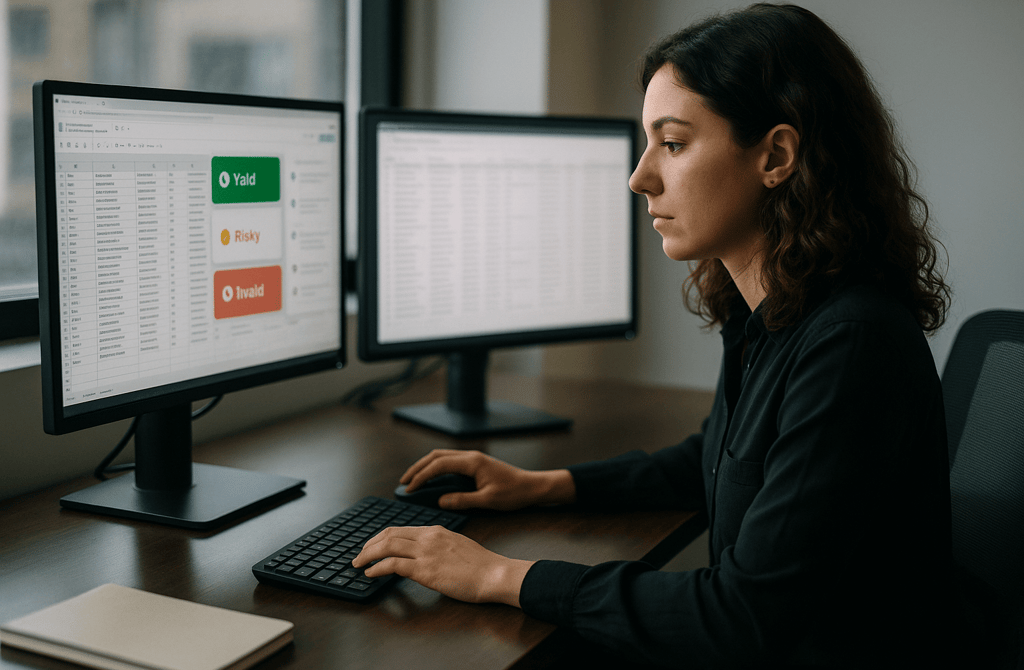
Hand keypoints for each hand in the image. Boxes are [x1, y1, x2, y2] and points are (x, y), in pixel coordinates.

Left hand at [352, 525, 533, 606]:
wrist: (494, 574)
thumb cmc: (482, 566)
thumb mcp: (458, 546)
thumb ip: (439, 547)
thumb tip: (426, 556)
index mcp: (436, 530)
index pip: (400, 529)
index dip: (381, 537)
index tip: (372, 546)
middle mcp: (428, 537)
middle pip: (389, 534)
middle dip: (369, 544)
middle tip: (359, 554)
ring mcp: (426, 552)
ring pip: (387, 546)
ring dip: (368, 555)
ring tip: (358, 564)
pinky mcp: (425, 569)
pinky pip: (393, 564)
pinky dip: (378, 568)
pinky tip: (371, 574)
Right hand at [401, 449, 575, 510]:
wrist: (533, 487)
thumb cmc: (514, 493)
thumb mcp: (488, 501)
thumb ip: (463, 500)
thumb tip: (441, 501)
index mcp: (472, 462)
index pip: (439, 465)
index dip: (422, 476)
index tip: (409, 488)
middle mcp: (470, 456)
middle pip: (436, 456)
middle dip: (418, 468)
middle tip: (403, 482)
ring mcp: (473, 459)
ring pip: (442, 457)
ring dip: (426, 467)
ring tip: (412, 481)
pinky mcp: (475, 465)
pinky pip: (450, 463)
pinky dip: (436, 470)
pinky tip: (431, 481)